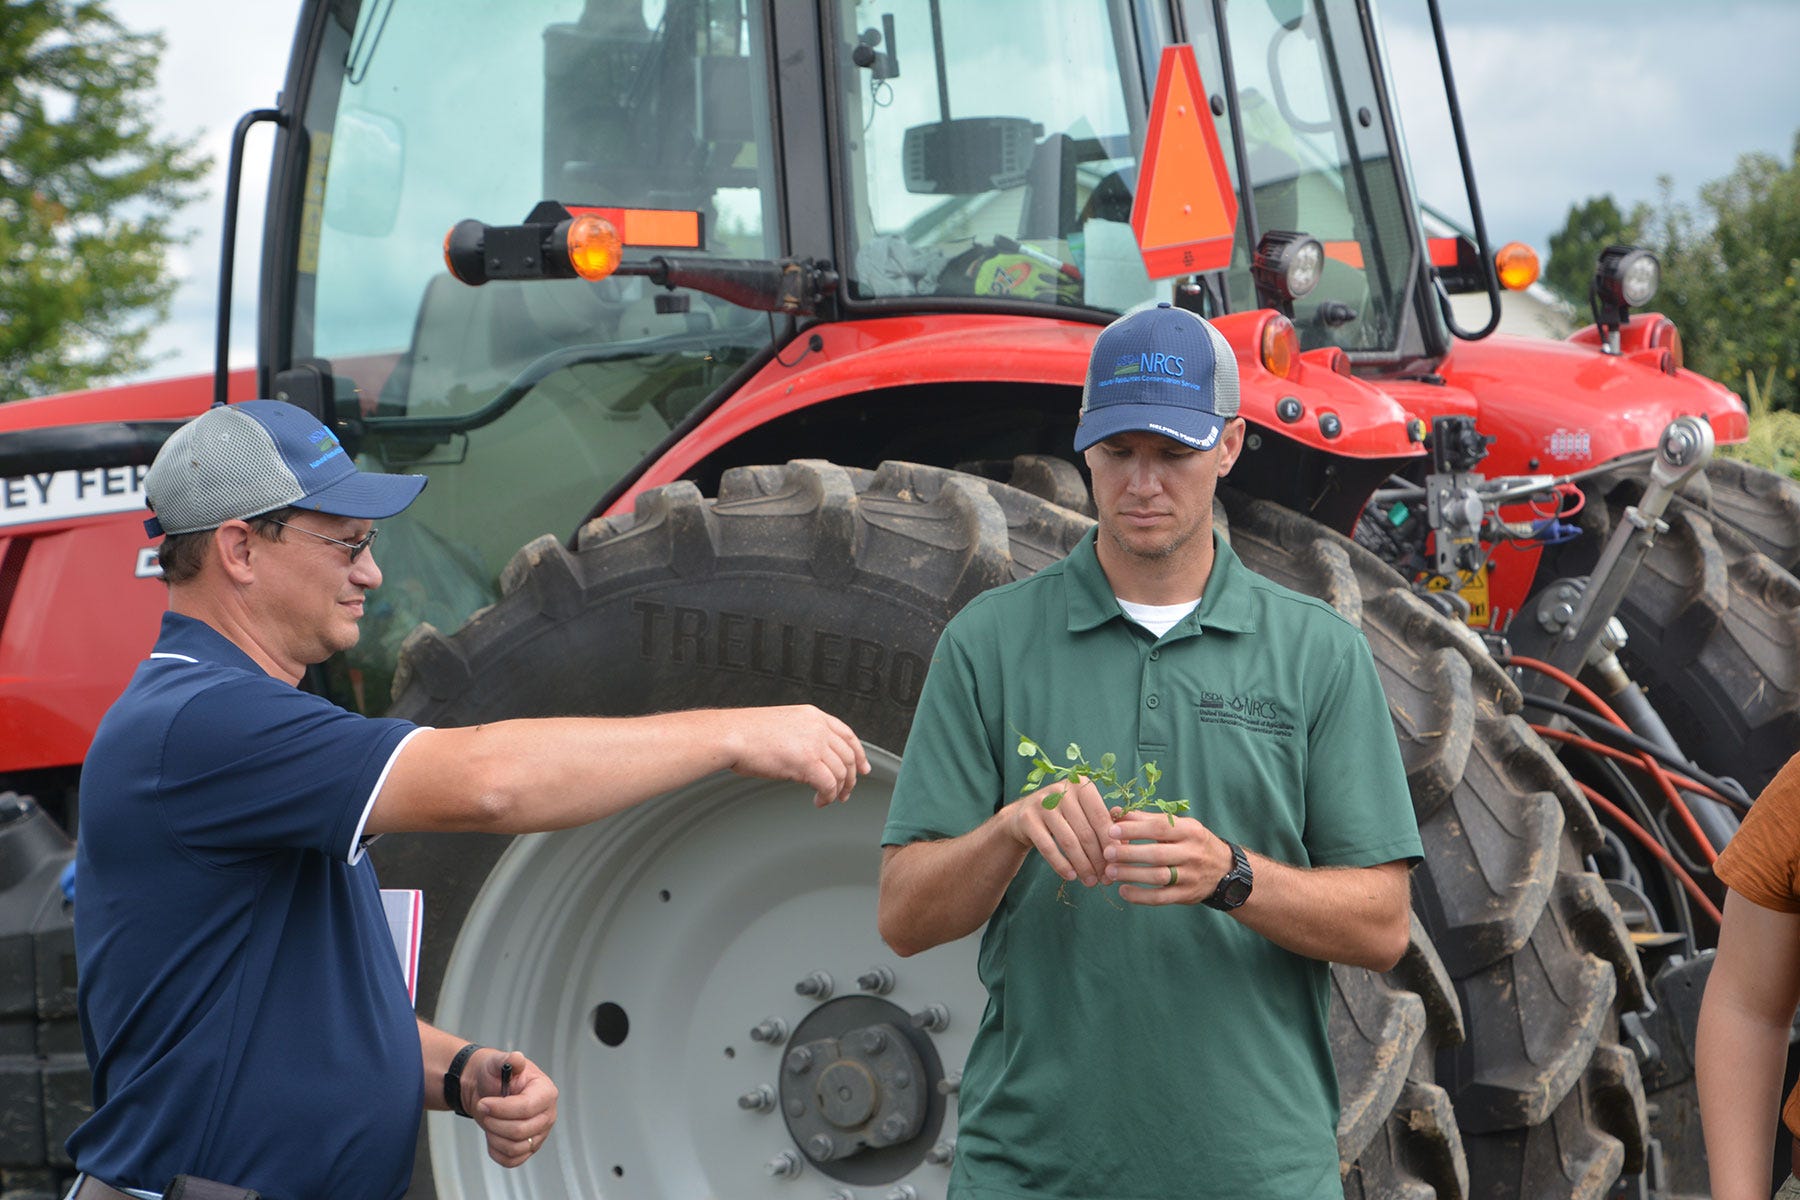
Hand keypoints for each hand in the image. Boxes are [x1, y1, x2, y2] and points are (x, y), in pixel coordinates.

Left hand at [466, 1049, 557, 1167]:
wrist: (487, 1092)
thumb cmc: (495, 1077)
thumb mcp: (498, 1063)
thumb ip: (508, 1060)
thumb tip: (516, 1059)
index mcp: (545, 1092)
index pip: (527, 1108)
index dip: (502, 1109)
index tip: (484, 1103)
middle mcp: (547, 1115)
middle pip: (521, 1131)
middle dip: (495, 1122)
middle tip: (484, 1110)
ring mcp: (540, 1134)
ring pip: (515, 1148)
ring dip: (494, 1136)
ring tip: (489, 1121)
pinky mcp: (529, 1149)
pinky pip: (512, 1160)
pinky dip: (497, 1151)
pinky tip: (493, 1135)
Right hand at [722, 706, 870, 805]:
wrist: (731, 736)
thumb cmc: (747, 734)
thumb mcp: (783, 726)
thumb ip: (802, 737)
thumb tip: (813, 760)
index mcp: (813, 715)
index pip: (847, 735)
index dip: (859, 754)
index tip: (863, 768)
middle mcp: (818, 727)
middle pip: (848, 756)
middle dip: (851, 778)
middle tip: (846, 793)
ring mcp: (814, 743)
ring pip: (841, 772)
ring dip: (838, 790)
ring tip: (829, 799)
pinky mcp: (808, 761)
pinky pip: (829, 785)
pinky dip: (828, 797)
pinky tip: (819, 802)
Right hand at [1005, 775, 1112, 886]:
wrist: (1023, 815)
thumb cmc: (1064, 816)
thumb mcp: (1083, 814)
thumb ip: (1104, 826)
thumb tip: (1126, 848)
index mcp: (1081, 785)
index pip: (1101, 818)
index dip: (1111, 844)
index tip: (1118, 865)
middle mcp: (1061, 790)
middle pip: (1086, 832)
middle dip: (1098, 860)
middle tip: (1105, 879)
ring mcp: (1042, 803)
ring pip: (1069, 842)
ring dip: (1082, 866)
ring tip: (1090, 882)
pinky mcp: (1027, 819)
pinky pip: (1048, 848)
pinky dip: (1061, 865)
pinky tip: (1071, 877)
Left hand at [1103, 812, 1231, 905]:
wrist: (1225, 869)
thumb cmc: (1192, 842)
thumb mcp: (1179, 826)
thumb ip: (1147, 819)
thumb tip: (1115, 813)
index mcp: (1190, 830)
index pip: (1160, 828)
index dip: (1134, 829)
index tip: (1111, 830)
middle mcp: (1192, 853)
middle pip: (1157, 854)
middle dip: (1129, 853)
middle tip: (1107, 853)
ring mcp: (1191, 876)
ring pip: (1158, 877)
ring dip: (1131, 875)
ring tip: (1110, 871)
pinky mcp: (1187, 895)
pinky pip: (1161, 898)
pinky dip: (1140, 896)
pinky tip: (1123, 891)